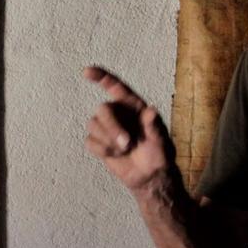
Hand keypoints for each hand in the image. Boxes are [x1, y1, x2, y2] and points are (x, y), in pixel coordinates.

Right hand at [83, 66, 174, 192]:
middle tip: (127, 144)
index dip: (100, 76)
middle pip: (102, 109)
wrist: (149, 175)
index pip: (115, 85)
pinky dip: (102, 150)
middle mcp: (118, 112)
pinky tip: (116, 155)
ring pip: (93, 124)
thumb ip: (155, 126)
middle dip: (112, 127)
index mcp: (133, 105)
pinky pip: (90, 141)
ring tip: (125, 151)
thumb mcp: (161, 140)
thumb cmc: (159, 154)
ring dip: (108, 141)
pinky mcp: (98, 141)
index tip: (86, 71)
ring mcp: (107, 127)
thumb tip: (151, 111)